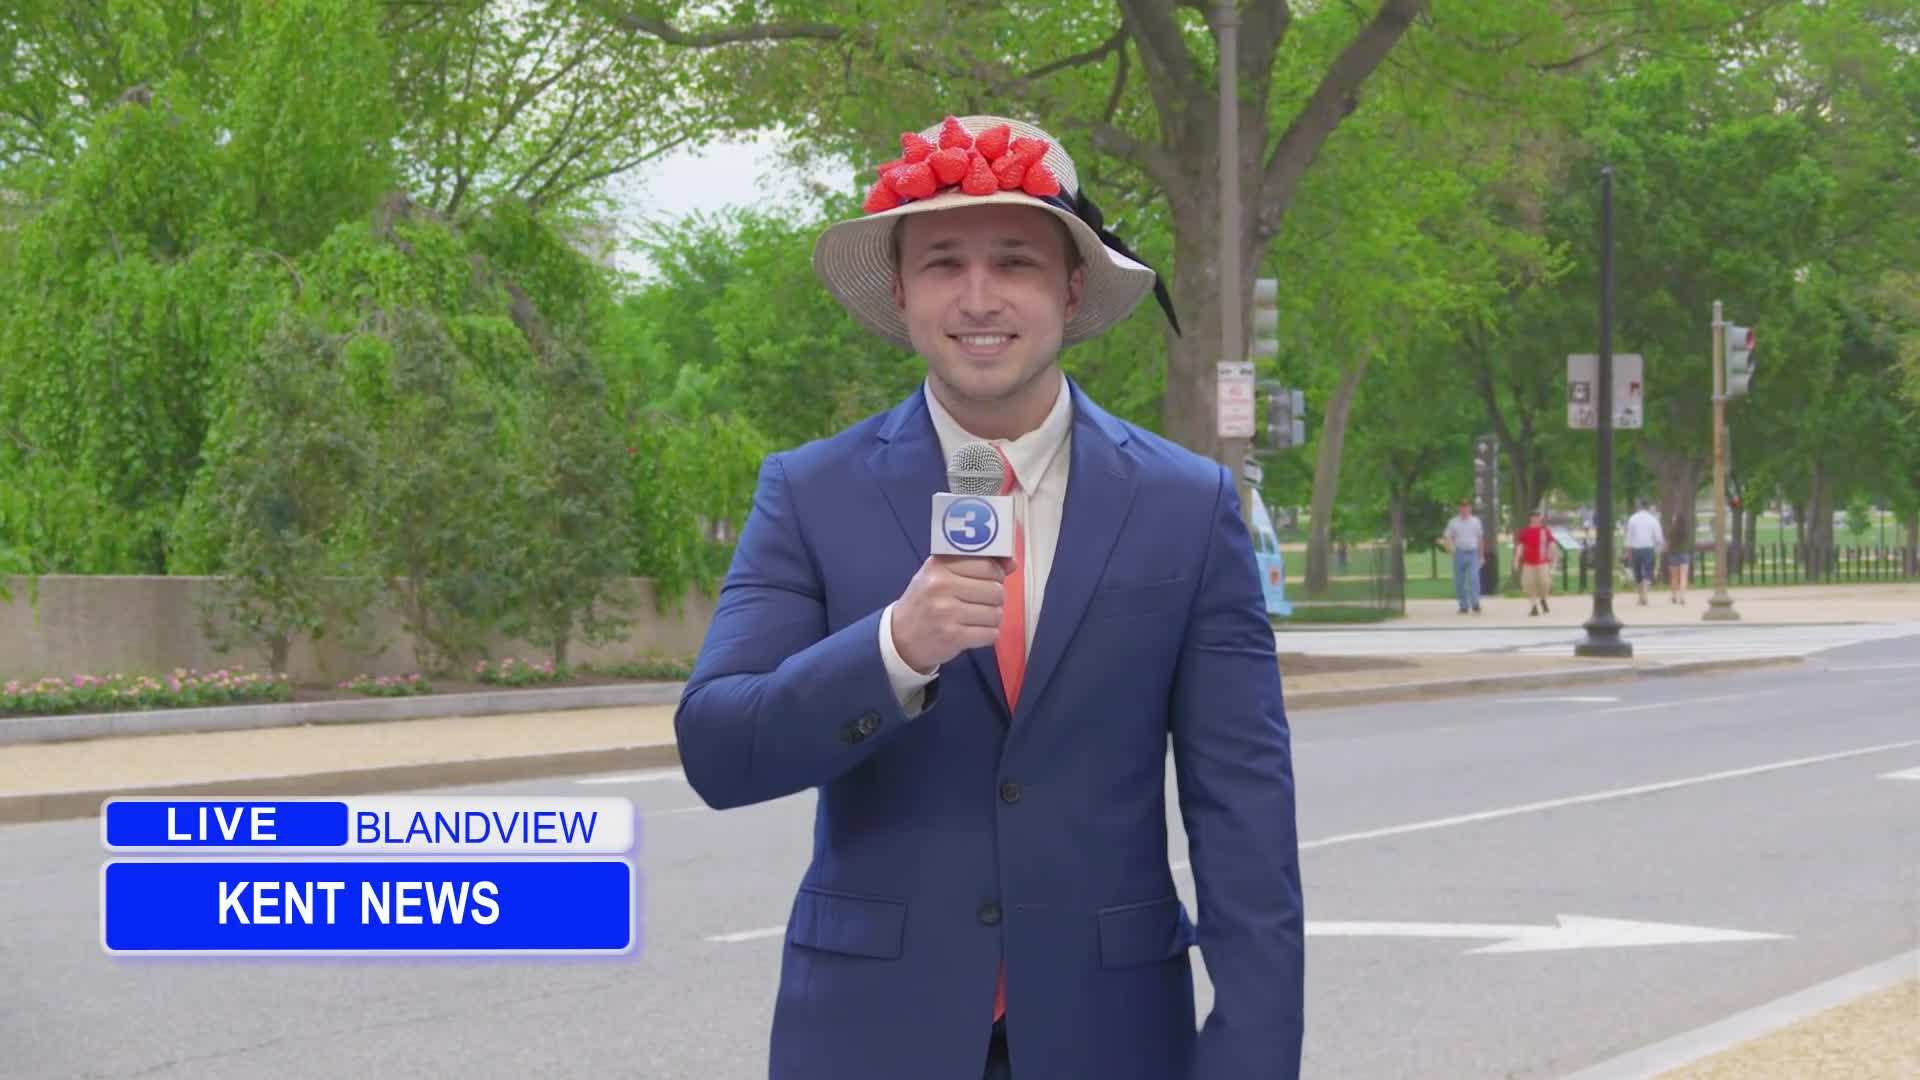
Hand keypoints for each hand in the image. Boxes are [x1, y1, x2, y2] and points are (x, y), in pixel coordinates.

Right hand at [890, 555, 1007, 673]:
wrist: (900, 637)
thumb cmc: (925, 600)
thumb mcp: (940, 574)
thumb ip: (975, 564)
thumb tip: (1012, 562)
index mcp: (940, 565)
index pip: (988, 565)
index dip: (996, 574)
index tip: (989, 580)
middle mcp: (942, 586)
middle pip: (996, 590)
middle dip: (995, 598)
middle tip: (981, 602)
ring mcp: (947, 612)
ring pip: (996, 614)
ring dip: (992, 618)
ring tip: (976, 618)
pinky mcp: (953, 637)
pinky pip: (990, 634)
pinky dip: (988, 635)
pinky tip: (974, 631)